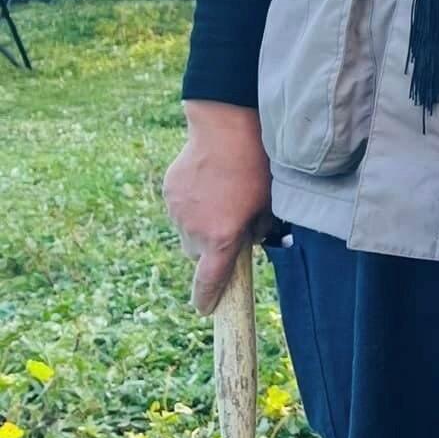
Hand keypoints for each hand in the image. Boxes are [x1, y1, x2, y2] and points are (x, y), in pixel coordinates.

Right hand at [163, 101, 274, 314]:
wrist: (225, 128)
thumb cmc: (256, 167)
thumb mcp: (268, 204)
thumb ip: (260, 229)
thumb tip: (253, 239)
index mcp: (221, 238)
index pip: (209, 281)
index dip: (207, 298)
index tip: (206, 309)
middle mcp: (194, 230)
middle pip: (199, 255)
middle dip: (212, 249)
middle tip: (231, 227)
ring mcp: (178, 212)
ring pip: (187, 232)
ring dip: (201, 226)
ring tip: (223, 198)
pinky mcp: (169, 193)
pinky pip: (180, 210)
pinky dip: (192, 206)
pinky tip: (211, 184)